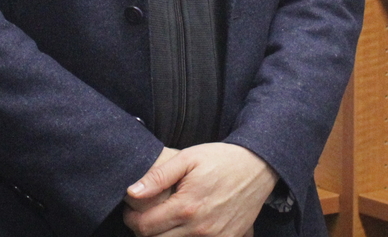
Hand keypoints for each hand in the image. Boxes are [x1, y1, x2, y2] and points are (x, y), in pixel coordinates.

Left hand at [122, 142, 277, 236]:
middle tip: (144, 217)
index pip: (145, 226)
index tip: (130, 211)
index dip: (131, 220)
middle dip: (145, 231)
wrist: (257, 168)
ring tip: (163, 222)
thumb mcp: (187, 158)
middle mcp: (200, 228)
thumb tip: (132, 192)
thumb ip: (158, 176)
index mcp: (186, 207)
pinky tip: (182, 229)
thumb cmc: (220, 160)